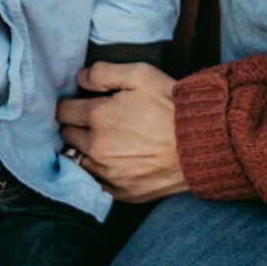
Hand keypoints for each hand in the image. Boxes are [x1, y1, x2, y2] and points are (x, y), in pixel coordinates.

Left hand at [56, 62, 188, 202]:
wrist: (202, 143)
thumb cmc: (172, 105)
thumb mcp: (140, 74)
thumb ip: (104, 72)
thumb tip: (80, 78)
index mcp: (98, 116)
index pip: (64, 111)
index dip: (71, 104)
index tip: (80, 104)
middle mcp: (97, 147)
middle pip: (68, 135)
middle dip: (76, 126)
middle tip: (93, 121)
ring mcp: (108, 173)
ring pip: (78, 160)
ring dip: (84, 150)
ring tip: (103, 142)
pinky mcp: (121, 192)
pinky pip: (96, 182)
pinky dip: (99, 172)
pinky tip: (112, 162)